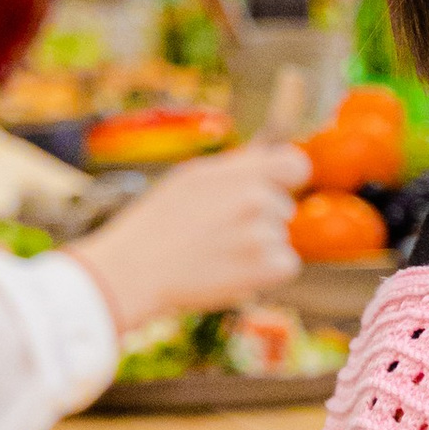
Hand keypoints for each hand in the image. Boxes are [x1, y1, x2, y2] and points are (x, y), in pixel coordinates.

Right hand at [74, 138, 311, 340]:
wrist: (133, 271)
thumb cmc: (156, 226)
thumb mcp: (189, 179)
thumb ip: (234, 169)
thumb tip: (267, 156)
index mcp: (236, 171)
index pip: (295, 163)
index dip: (287, 179)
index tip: (275, 191)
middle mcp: (254, 197)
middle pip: (284, 207)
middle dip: (262, 220)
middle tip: (220, 234)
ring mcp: (262, 233)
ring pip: (281, 238)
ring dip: (259, 249)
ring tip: (218, 254)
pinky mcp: (266, 267)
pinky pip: (287, 265)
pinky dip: (266, 273)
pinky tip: (233, 272)